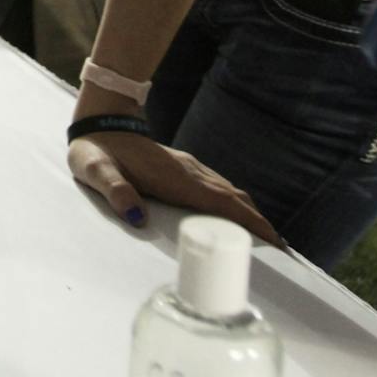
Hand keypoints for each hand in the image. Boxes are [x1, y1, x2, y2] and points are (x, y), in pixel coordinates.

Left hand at [69, 130, 282, 247]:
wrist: (98, 123)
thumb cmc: (95, 151)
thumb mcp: (95, 172)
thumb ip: (114, 191)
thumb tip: (135, 216)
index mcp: (174, 177)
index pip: (222, 201)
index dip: (249, 221)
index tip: (275, 241)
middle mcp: (189, 171)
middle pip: (234, 198)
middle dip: (259, 223)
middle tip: (281, 253)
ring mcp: (188, 168)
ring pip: (229, 191)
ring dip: (250, 214)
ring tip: (268, 242)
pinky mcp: (184, 168)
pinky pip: (218, 188)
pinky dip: (235, 205)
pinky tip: (237, 218)